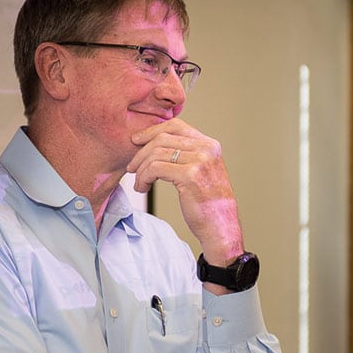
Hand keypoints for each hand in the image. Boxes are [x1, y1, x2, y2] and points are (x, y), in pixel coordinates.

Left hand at [127, 119, 243, 268]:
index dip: (152, 131)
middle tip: (132, 167)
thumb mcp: (202, 172)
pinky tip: (142, 188)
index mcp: (210, 145)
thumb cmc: (208, 204)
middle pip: (163, 139)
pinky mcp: (189, 175)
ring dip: (141, 169)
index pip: (176, 126)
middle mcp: (207, 149)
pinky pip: (155, 168)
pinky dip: (143, 177)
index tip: (137, 140)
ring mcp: (199, 161)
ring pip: (156, 154)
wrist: (221, 226)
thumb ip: (188, 155)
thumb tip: (158, 144)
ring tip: (138, 183)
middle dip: (141, 152)